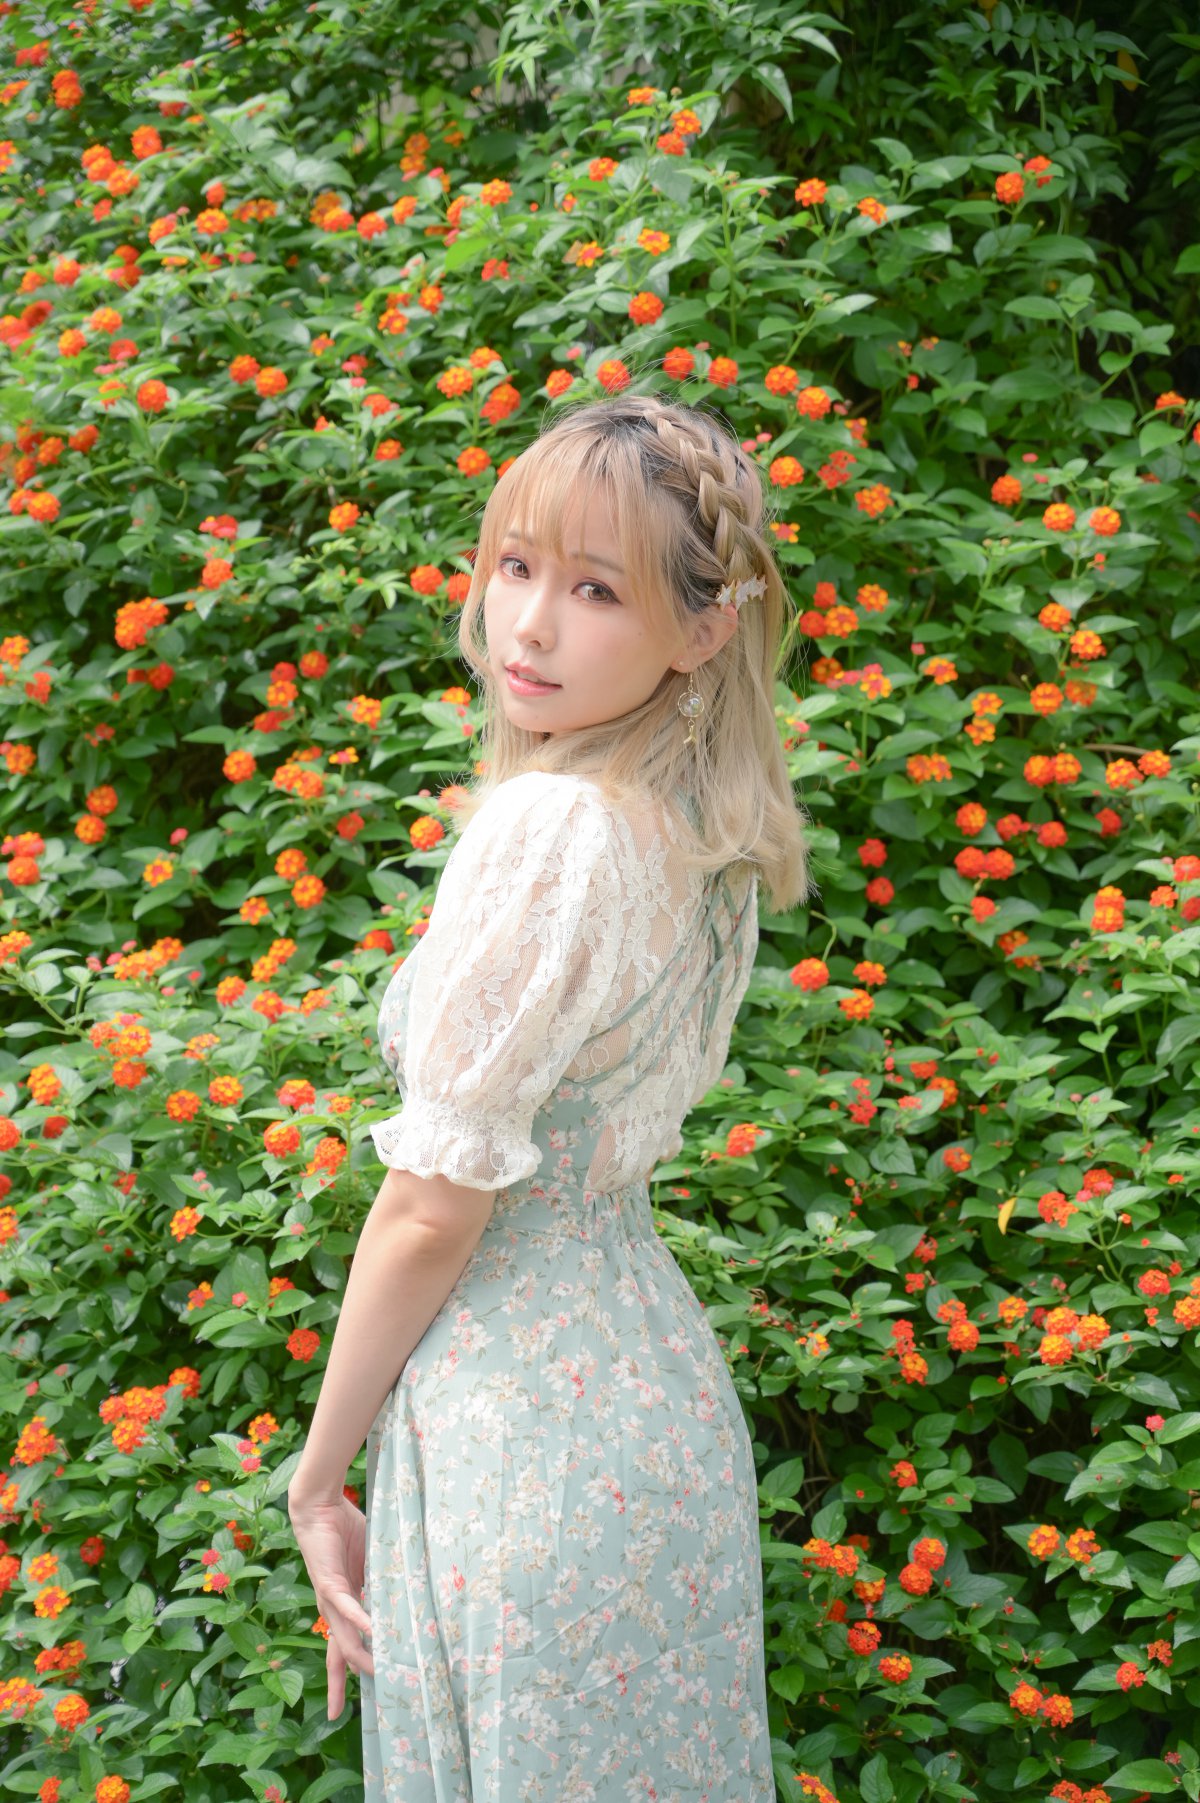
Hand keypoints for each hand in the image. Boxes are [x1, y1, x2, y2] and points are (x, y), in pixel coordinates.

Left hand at [288, 1491, 375, 1717]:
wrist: (319, 1508)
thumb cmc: (343, 1531)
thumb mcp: (369, 1563)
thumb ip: (380, 1582)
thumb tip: (405, 1598)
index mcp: (340, 1607)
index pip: (341, 1649)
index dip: (340, 1678)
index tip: (339, 1709)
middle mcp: (331, 1609)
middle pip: (336, 1655)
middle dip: (337, 1686)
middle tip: (340, 1714)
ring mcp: (329, 1598)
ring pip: (343, 1637)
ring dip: (360, 1656)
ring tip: (379, 1672)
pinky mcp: (330, 1582)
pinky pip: (346, 1605)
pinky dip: (360, 1619)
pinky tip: (372, 1631)